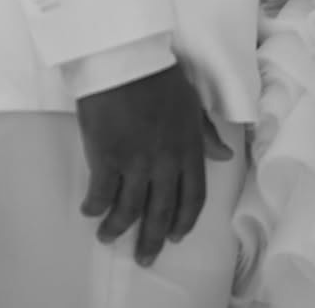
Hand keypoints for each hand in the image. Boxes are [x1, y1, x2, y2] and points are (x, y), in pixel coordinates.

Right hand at [76, 63, 232, 264]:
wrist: (125, 57)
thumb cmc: (158, 75)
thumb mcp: (191, 102)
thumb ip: (205, 134)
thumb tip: (224, 156)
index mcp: (189, 146)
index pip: (194, 196)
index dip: (185, 221)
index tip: (176, 236)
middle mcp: (166, 161)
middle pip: (162, 212)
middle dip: (152, 239)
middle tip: (144, 257)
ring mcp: (136, 161)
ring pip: (129, 210)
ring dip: (117, 228)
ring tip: (108, 236)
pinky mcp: (106, 157)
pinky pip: (101, 195)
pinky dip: (95, 208)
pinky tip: (90, 211)